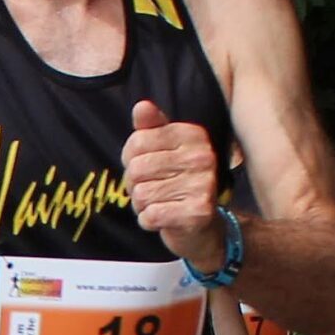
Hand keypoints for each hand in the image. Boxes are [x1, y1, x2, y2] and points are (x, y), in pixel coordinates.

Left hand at [121, 99, 224, 265]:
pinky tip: (164, 219)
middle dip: (135, 185)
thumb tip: (141, 107)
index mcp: (192, 135)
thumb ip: (150, 129)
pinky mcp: (197, 212)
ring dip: (142, 205)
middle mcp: (202, 157)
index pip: (137, 142)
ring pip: (141, 194)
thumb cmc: (177, 183)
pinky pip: (150, 216)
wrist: (203, 228)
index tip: (147, 169)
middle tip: (153, 191)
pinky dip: (149, 221)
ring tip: (161, 204)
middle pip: (137, 169)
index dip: (130, 160)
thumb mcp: (163, 151)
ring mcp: (203, 185)